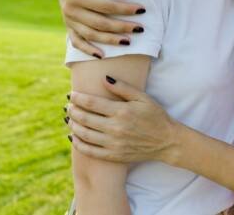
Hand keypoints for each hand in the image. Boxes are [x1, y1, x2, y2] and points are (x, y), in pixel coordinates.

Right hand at [55, 0, 145, 56]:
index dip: (124, 9)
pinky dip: (88, 50)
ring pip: (91, 35)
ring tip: (129, 42)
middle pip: (99, 23)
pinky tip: (103, 56)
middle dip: (121, 27)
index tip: (142, 9)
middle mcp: (70, 10)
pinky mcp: (69, 26)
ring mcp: (68, 20)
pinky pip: (77, 42)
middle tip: (140, 28)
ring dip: (110, 40)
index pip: (105, 6)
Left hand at [65, 76, 179, 163]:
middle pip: (84, 118)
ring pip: (84, 134)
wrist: (166, 142)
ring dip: (73, 126)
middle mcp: (115, 128)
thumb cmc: (155, 116)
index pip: (91, 103)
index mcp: (121, 111)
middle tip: (68, 106)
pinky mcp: (113, 155)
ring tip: (70, 119)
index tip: (71, 94)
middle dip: (73, 111)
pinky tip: (74, 137)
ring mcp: (113, 144)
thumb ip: (123, 88)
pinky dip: (78, 144)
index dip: (78, 98)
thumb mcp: (143, 98)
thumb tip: (104, 78)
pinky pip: (90, 151)